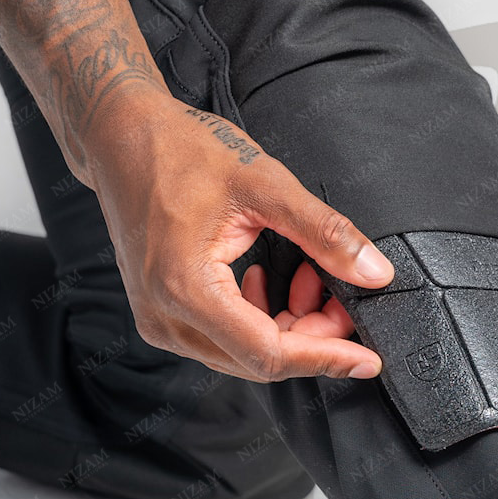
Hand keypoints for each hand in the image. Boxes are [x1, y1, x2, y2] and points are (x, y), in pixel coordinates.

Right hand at [83, 86, 393, 382]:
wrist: (122, 137)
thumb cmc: (181, 152)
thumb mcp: (267, 185)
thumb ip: (326, 233)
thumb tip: (375, 273)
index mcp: (186, 289)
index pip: (270, 353)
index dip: (326, 359)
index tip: (368, 360)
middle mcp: (166, 317)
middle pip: (260, 360)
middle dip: (314, 338)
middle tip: (345, 301)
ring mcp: (160, 320)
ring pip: (245, 353)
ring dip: (290, 327)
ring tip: (310, 278)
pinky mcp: (163, 313)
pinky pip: (225, 338)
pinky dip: (263, 318)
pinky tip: (275, 281)